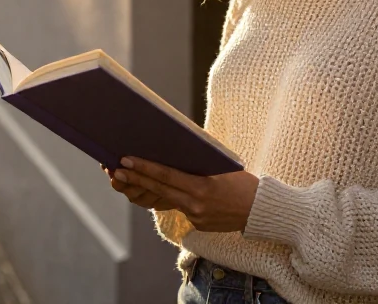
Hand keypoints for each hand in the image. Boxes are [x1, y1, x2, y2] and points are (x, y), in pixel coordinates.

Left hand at [109, 157, 259, 232]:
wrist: (260, 210)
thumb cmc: (243, 182)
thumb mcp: (222, 168)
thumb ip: (199, 164)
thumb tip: (175, 152)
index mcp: (202, 186)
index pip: (167, 175)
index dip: (145, 168)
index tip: (126, 160)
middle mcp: (196, 204)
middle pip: (160, 189)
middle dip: (137, 177)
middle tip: (117, 168)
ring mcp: (196, 217)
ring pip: (167, 199)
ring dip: (147, 188)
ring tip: (129, 177)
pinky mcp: (198, 225)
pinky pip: (182, 208)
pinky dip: (175, 197)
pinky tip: (164, 189)